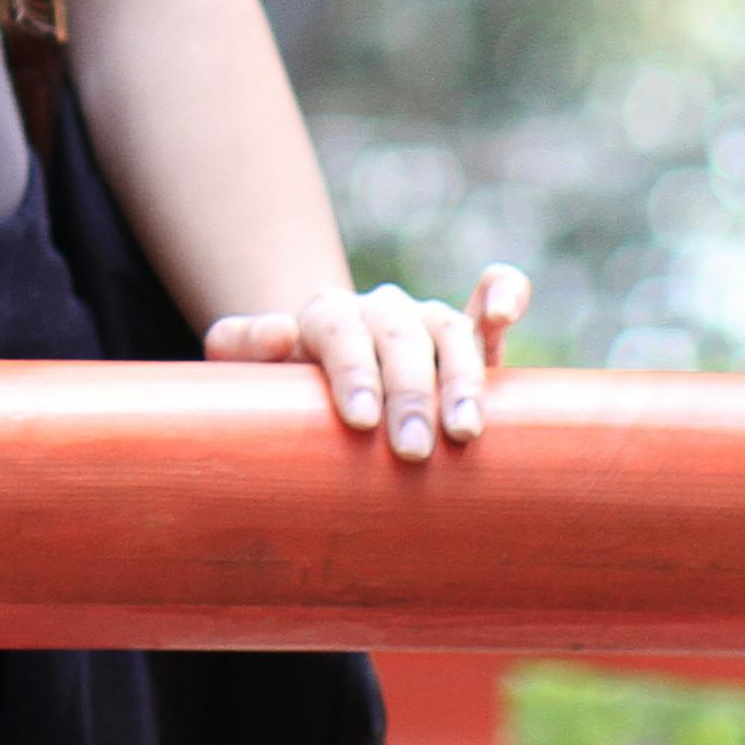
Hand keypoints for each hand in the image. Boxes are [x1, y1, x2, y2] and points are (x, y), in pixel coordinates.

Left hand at [205, 264, 528, 461]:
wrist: (323, 382)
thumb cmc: (283, 390)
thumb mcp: (243, 369)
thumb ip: (239, 344)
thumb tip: (279, 334)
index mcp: (326, 317)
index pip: (340, 334)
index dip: (353, 373)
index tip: (360, 423)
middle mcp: (378, 311)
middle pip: (399, 338)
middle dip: (408, 394)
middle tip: (411, 451)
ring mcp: (424, 320)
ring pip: (449, 331)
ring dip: (462, 379)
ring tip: (464, 432)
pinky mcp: (467, 333)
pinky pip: (491, 296)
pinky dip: (505, 293)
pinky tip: (505, 312)